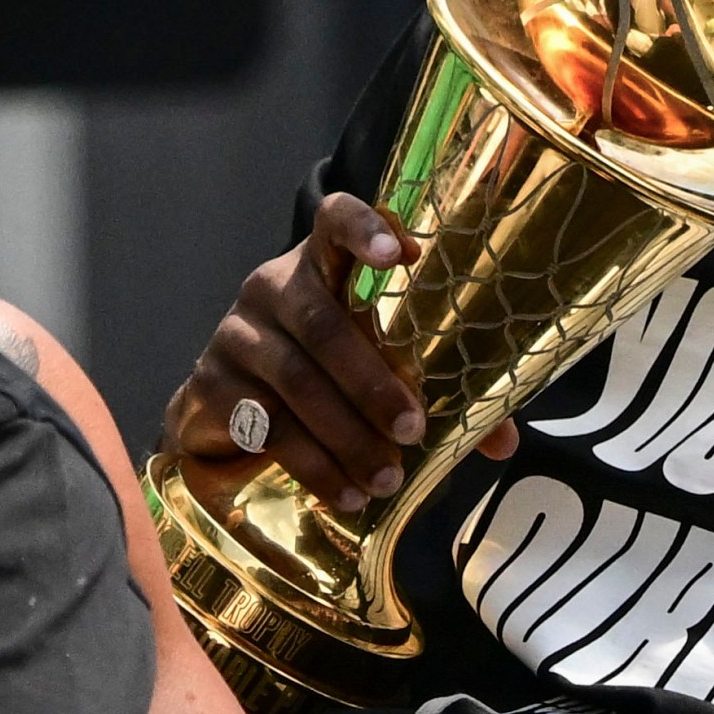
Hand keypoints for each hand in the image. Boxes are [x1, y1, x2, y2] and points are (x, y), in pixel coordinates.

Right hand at [161, 193, 517, 511]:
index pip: (335, 220)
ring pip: (297, 382)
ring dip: (347, 436)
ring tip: (388, 476)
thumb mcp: (377, 361)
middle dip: (373, 383)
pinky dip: (313, 464)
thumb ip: (436, 386)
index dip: (365, 229)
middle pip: (324, 325)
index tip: (403, 254)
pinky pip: (266, 426)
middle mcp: (272, 286)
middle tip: (414, 428)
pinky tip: (345, 493)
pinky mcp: (211, 386)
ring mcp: (236, 334)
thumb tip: (502, 441)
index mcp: (322, 262)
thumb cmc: (325, 368)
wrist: (228, 406)